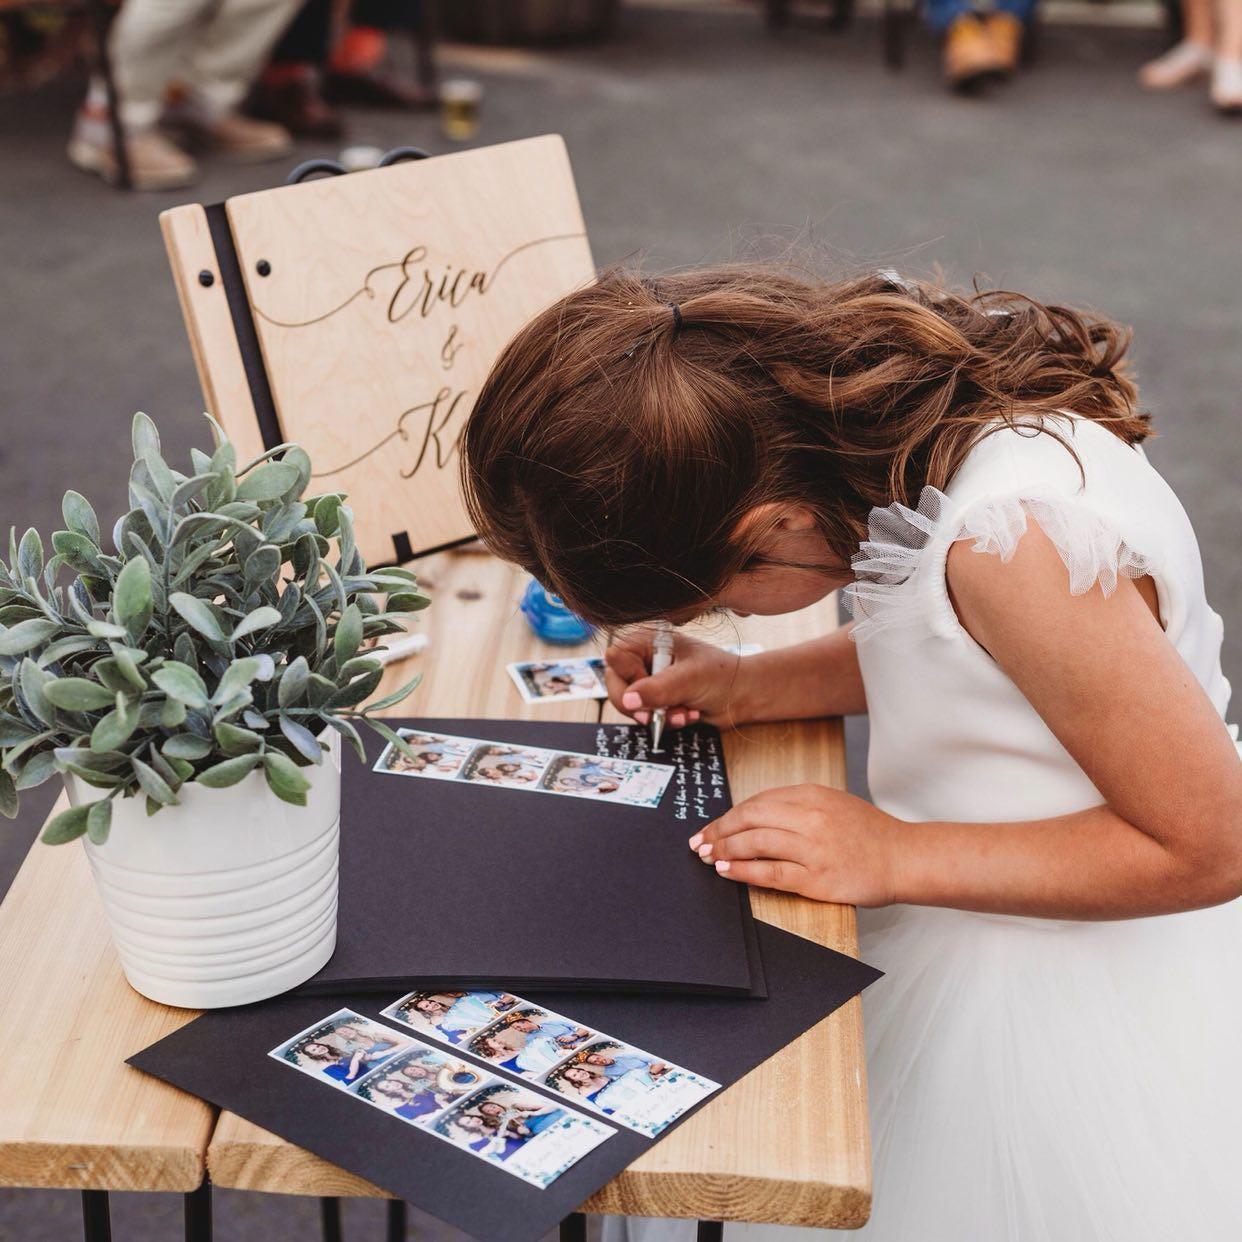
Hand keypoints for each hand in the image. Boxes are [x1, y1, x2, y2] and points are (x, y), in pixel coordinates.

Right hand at [604, 627, 752, 729]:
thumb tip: (628, 699)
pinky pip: (647, 716)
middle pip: (618, 687)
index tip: (644, 692)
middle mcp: (645, 659)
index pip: (616, 659)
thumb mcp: (689, 679)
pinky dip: (666, 721)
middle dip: (641, 706)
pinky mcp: (658, 700)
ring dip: (658, 716)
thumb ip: (657, 688)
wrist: (745, 695)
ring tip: (684, 713)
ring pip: (632, 706)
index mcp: (650, 641)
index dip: (626, 679)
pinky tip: (688, 715)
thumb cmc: (722, 675)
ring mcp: (651, 681)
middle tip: (655, 717)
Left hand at [689, 784, 900, 906]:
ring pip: (755, 843)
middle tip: (699, 841)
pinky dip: (743, 871)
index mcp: (811, 794)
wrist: (904, 858)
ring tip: (707, 857)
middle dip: (718, 830)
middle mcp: (810, 817)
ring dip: (724, 849)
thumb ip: (797, 805)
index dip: (729, 815)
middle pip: (749, 818)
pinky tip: (726, 871)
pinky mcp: (816, 877)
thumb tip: (753, 817)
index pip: (757, 801)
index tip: (712, 825)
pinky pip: (770, 872)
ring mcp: (813, 848)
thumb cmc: (868, 833)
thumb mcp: (832, 803)